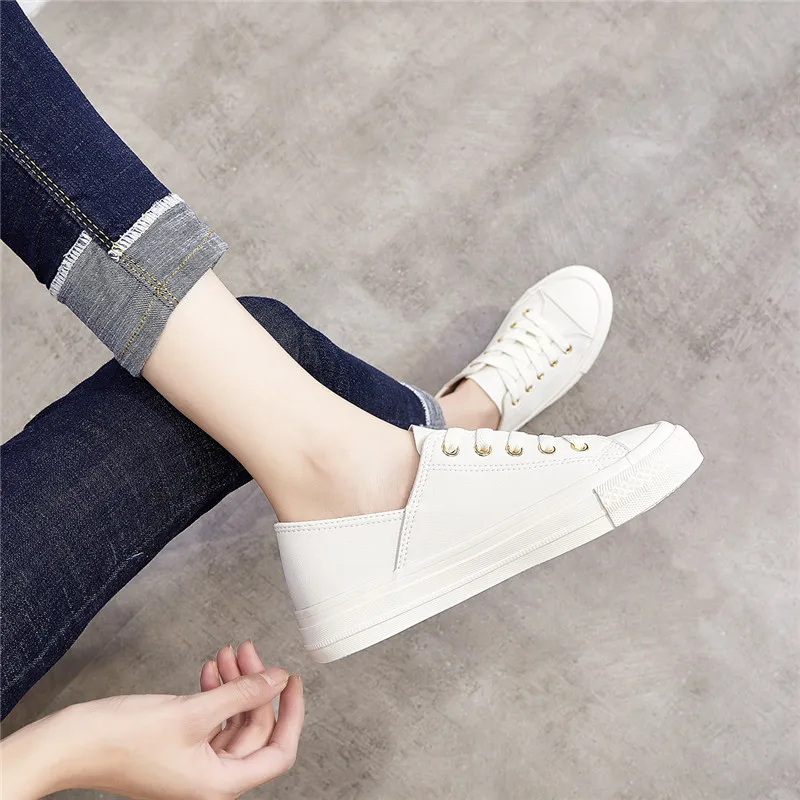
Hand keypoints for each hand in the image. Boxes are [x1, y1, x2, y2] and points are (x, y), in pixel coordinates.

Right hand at [0, 640, 302, 799]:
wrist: (72, 743)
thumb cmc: (121, 739)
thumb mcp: (193, 711)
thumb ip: (242, 694)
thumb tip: (277, 680)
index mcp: (218, 785)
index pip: (277, 752)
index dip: (291, 714)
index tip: (293, 682)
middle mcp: (209, 781)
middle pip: (253, 730)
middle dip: (253, 686)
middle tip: (249, 653)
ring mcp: (193, 765)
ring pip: (232, 721)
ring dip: (233, 685)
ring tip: (229, 654)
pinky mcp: (178, 749)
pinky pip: (210, 720)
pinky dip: (214, 693)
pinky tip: (211, 671)